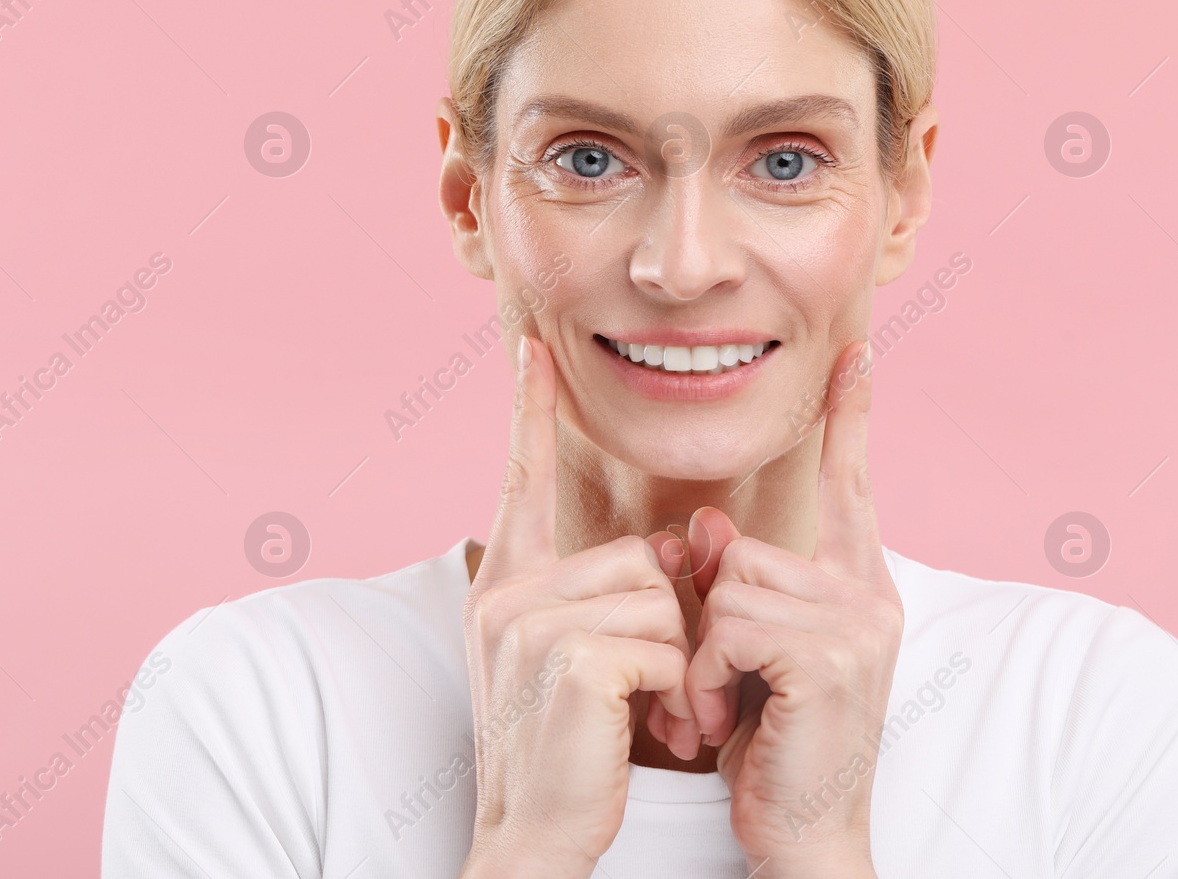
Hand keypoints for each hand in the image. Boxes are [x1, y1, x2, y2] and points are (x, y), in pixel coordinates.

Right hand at [459, 335, 700, 878]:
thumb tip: (665, 551)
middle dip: (666, 626)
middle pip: (635, 558)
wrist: (532, 838)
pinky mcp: (566, 657)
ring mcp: (529, 623)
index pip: (519, 478)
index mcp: (504, 584)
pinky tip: (640, 724)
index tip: (530, 349)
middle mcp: (506, 592)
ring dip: (673, 662)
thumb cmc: (563, 750)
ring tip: (647, 714)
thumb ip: (600, 596)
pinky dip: (668, 686)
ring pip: (656, 597)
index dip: (527, 411)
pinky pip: (658, 640)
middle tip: (651, 690)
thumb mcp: (570, 659)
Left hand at [685, 339, 899, 876]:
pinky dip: (707, 675)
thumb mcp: (750, 655)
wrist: (804, 837)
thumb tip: (706, 524)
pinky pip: (728, 624)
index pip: (853, 487)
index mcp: (858, 590)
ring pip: (727, 584)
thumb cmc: (772, 747)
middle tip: (717, 684)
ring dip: (703, 654)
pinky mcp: (831, 656)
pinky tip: (722, 720)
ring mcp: (858, 624)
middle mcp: (869, 597)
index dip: (852, 419)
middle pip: (743, 548)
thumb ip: (736, 584)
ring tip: (722, 709)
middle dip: (707, 617)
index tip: (858, 353)